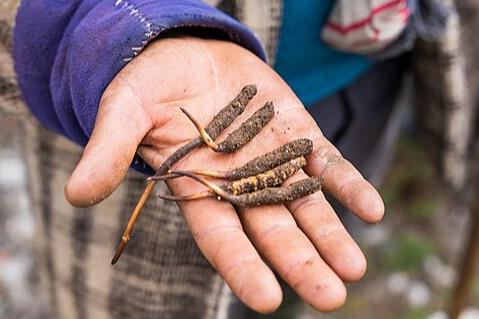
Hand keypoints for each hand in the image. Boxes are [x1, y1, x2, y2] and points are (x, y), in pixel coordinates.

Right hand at [65, 36, 383, 312]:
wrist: (188, 50)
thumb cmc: (151, 83)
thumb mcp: (125, 109)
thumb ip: (109, 149)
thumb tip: (76, 195)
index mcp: (197, 188)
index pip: (221, 236)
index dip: (243, 266)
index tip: (267, 299)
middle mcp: (240, 183)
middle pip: (272, 231)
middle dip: (300, 262)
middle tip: (329, 298)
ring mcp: (273, 160)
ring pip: (305, 206)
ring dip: (331, 236)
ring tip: (354, 269)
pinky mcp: (298, 134)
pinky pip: (327, 164)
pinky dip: (348, 185)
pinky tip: (371, 209)